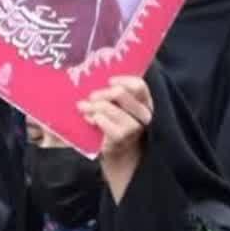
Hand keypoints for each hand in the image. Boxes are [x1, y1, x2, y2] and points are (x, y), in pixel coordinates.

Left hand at [78, 76, 153, 203]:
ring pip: (108, 106)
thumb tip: (97, 77)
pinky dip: (93, 117)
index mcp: (146, 103)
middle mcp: (143, 115)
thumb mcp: (121, 107)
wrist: (119, 152)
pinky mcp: (120, 138)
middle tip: (91, 96)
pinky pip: (102, 120)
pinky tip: (89, 119)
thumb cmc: (118, 123)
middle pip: (120, 93)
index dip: (123, 80)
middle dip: (102, 93)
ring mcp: (134, 128)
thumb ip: (116, 94)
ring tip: (84, 107)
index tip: (109, 81)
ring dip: (93, 106)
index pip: (139, 86)